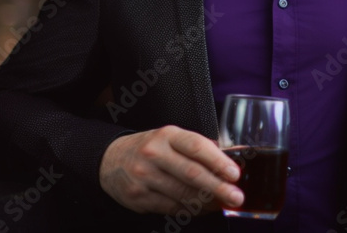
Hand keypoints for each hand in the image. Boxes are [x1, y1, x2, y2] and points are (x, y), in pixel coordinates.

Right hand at [99, 125, 242, 214]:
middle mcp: (154, 154)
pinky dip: (191, 210)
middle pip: (192, 174)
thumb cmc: (150, 148)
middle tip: (236, 197)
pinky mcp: (138, 197)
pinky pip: (172, 208)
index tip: (234, 174)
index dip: (218, 162)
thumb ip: (199, 146)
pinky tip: (203, 208)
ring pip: (183, 194)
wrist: (110, 160)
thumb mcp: (172, 138)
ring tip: (223, 204)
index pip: (196, 147)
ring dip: (207, 202)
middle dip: (218, 188)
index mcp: (167, 136)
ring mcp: (144, 177)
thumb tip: (229, 159)